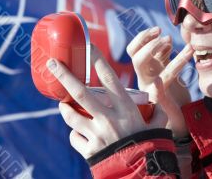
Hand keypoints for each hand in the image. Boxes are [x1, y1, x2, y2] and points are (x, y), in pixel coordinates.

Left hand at [47, 43, 191, 158]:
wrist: (143, 174)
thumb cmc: (151, 144)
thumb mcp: (159, 121)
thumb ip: (158, 101)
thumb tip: (157, 79)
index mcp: (126, 108)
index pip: (110, 78)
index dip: (98, 60)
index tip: (87, 46)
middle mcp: (109, 118)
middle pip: (81, 92)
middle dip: (64, 75)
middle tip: (51, 63)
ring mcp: (98, 134)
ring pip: (71, 115)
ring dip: (64, 108)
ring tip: (64, 105)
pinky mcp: (90, 150)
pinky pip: (75, 137)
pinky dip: (75, 134)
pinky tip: (81, 134)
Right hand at [127, 27, 193, 136]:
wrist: (183, 119)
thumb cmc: (176, 94)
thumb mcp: (169, 69)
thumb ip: (165, 56)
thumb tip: (166, 37)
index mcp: (147, 69)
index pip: (134, 49)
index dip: (142, 37)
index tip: (158, 29)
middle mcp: (145, 78)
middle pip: (135, 56)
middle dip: (146, 41)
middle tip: (162, 34)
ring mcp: (150, 89)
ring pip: (143, 66)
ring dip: (156, 50)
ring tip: (172, 42)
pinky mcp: (160, 100)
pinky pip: (159, 88)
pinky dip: (164, 78)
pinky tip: (174, 68)